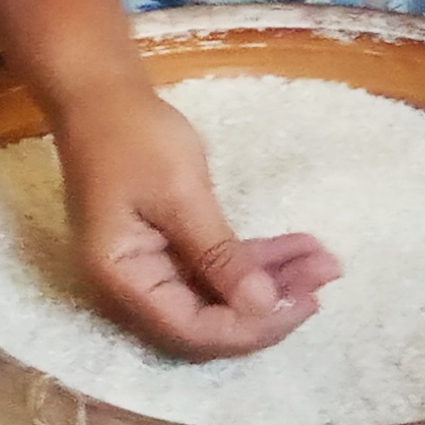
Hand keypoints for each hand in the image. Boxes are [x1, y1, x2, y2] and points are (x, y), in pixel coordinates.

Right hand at [37, 67, 341, 360]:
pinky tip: (298, 246)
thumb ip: (219, 255)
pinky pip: (214, 272)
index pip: (192, 330)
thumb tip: (263, 308)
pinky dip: (253, 261)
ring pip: (218, 296)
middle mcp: (130, 288)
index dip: (250, 326)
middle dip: (270, 305)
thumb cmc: (133, 136)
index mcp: (122, 279)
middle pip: (208, 322)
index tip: (304, 302)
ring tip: (323, 260)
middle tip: (324, 278)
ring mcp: (148, 271)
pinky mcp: (165, 253)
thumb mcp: (181, 192)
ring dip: (270, 281)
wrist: (101, 94)